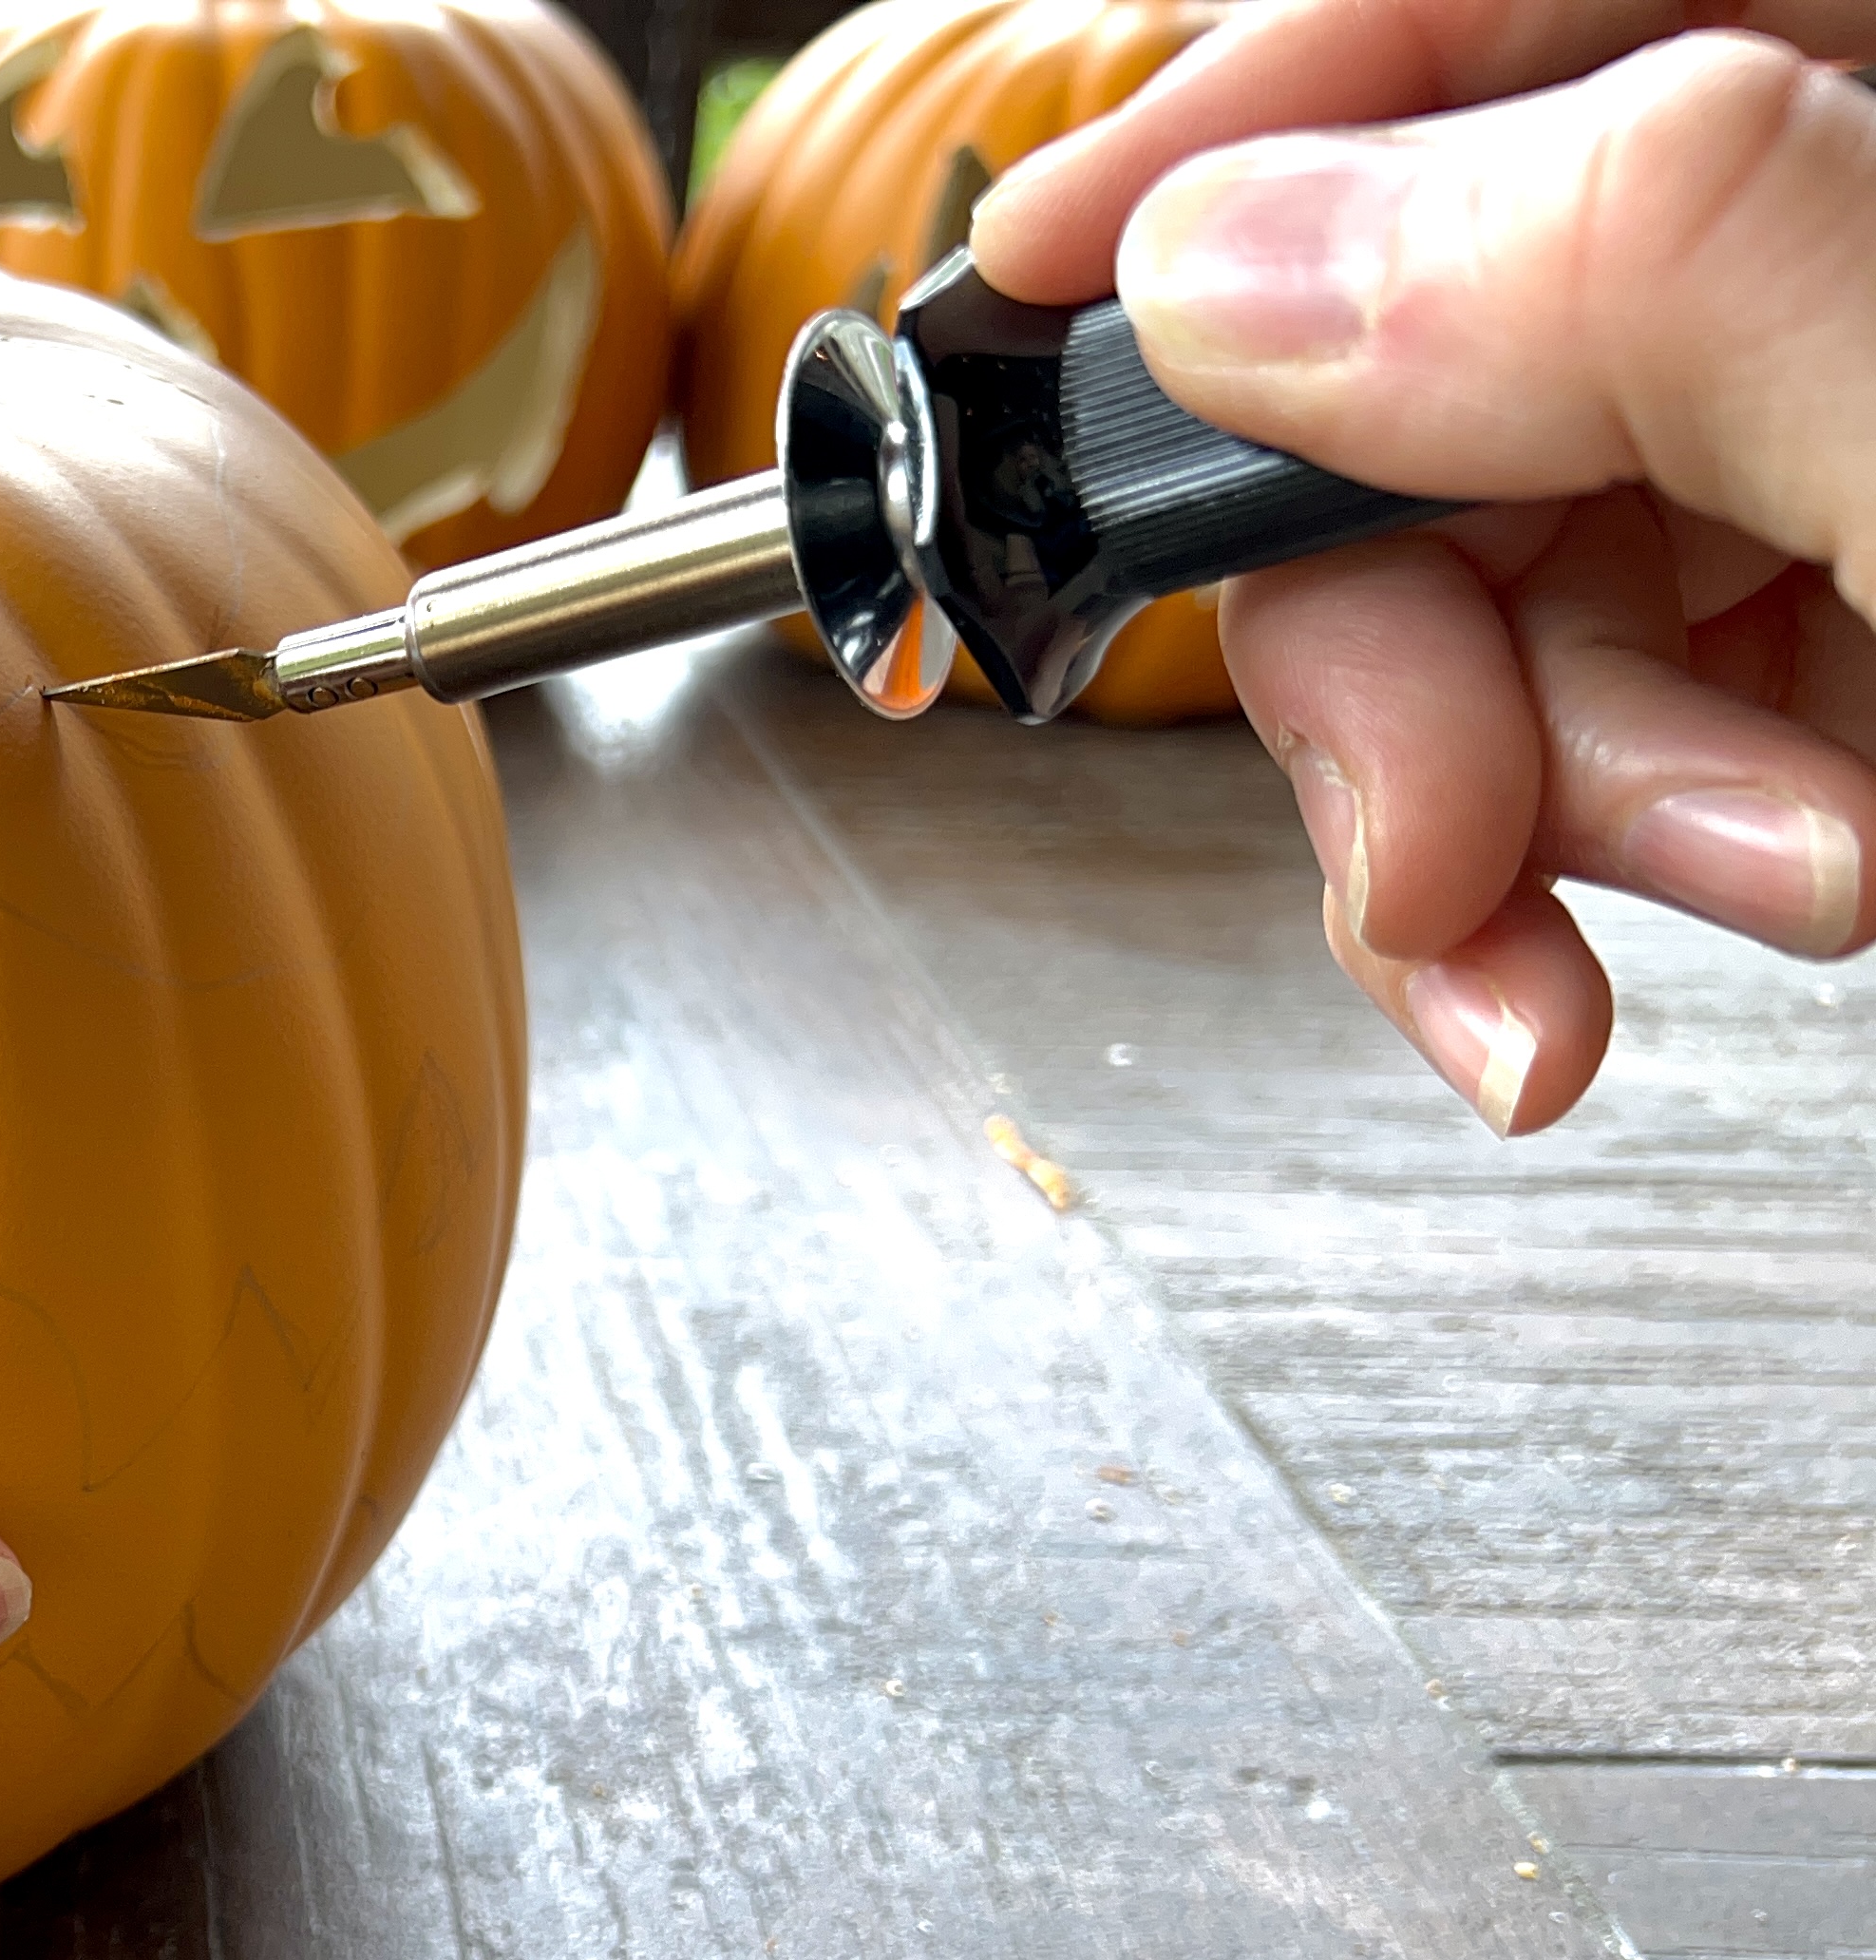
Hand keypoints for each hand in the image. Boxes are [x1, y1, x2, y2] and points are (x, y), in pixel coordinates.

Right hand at [975, 0, 1875, 1132]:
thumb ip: (1644, 289)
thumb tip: (1241, 260)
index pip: (1493, 7)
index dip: (1255, 123)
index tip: (1044, 271)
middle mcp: (1840, 245)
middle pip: (1431, 331)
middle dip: (1374, 632)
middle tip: (1425, 834)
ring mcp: (1823, 440)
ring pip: (1464, 560)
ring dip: (1464, 808)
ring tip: (1566, 963)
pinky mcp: (1822, 627)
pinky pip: (1560, 707)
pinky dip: (1525, 871)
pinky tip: (1568, 980)